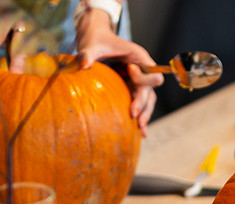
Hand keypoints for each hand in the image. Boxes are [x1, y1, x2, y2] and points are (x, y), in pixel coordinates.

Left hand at [74, 9, 162, 133]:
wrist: (95, 39)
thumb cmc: (96, 40)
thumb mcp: (91, 45)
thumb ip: (88, 54)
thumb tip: (83, 64)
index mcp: (138, 57)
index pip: (151, 72)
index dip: (143, 77)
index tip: (128, 72)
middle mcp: (142, 69)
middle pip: (150, 90)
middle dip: (142, 103)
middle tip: (133, 116)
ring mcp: (138, 80)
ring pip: (148, 100)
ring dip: (145, 114)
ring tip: (140, 130)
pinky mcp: (132, 88)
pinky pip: (140, 103)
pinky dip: (141, 116)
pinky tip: (141, 133)